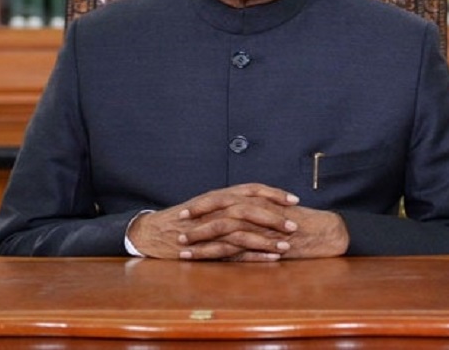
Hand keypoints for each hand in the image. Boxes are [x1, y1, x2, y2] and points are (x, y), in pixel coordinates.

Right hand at [126, 183, 298, 260]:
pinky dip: (254, 255)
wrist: (154, 231)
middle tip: (294, 224)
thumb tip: (259, 203)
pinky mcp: (207, 247)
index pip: (251, 189)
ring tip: (287, 245)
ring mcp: (210, 227)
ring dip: (267, 238)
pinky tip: (271, 258)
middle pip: (250, 208)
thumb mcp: (210, 204)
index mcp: (220, 195)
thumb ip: (232, 203)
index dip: (273, 193)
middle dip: (274, 216)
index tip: (294, 199)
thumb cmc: (185, 219)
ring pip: (243, 231)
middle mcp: (216, 207)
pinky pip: (234, 251)